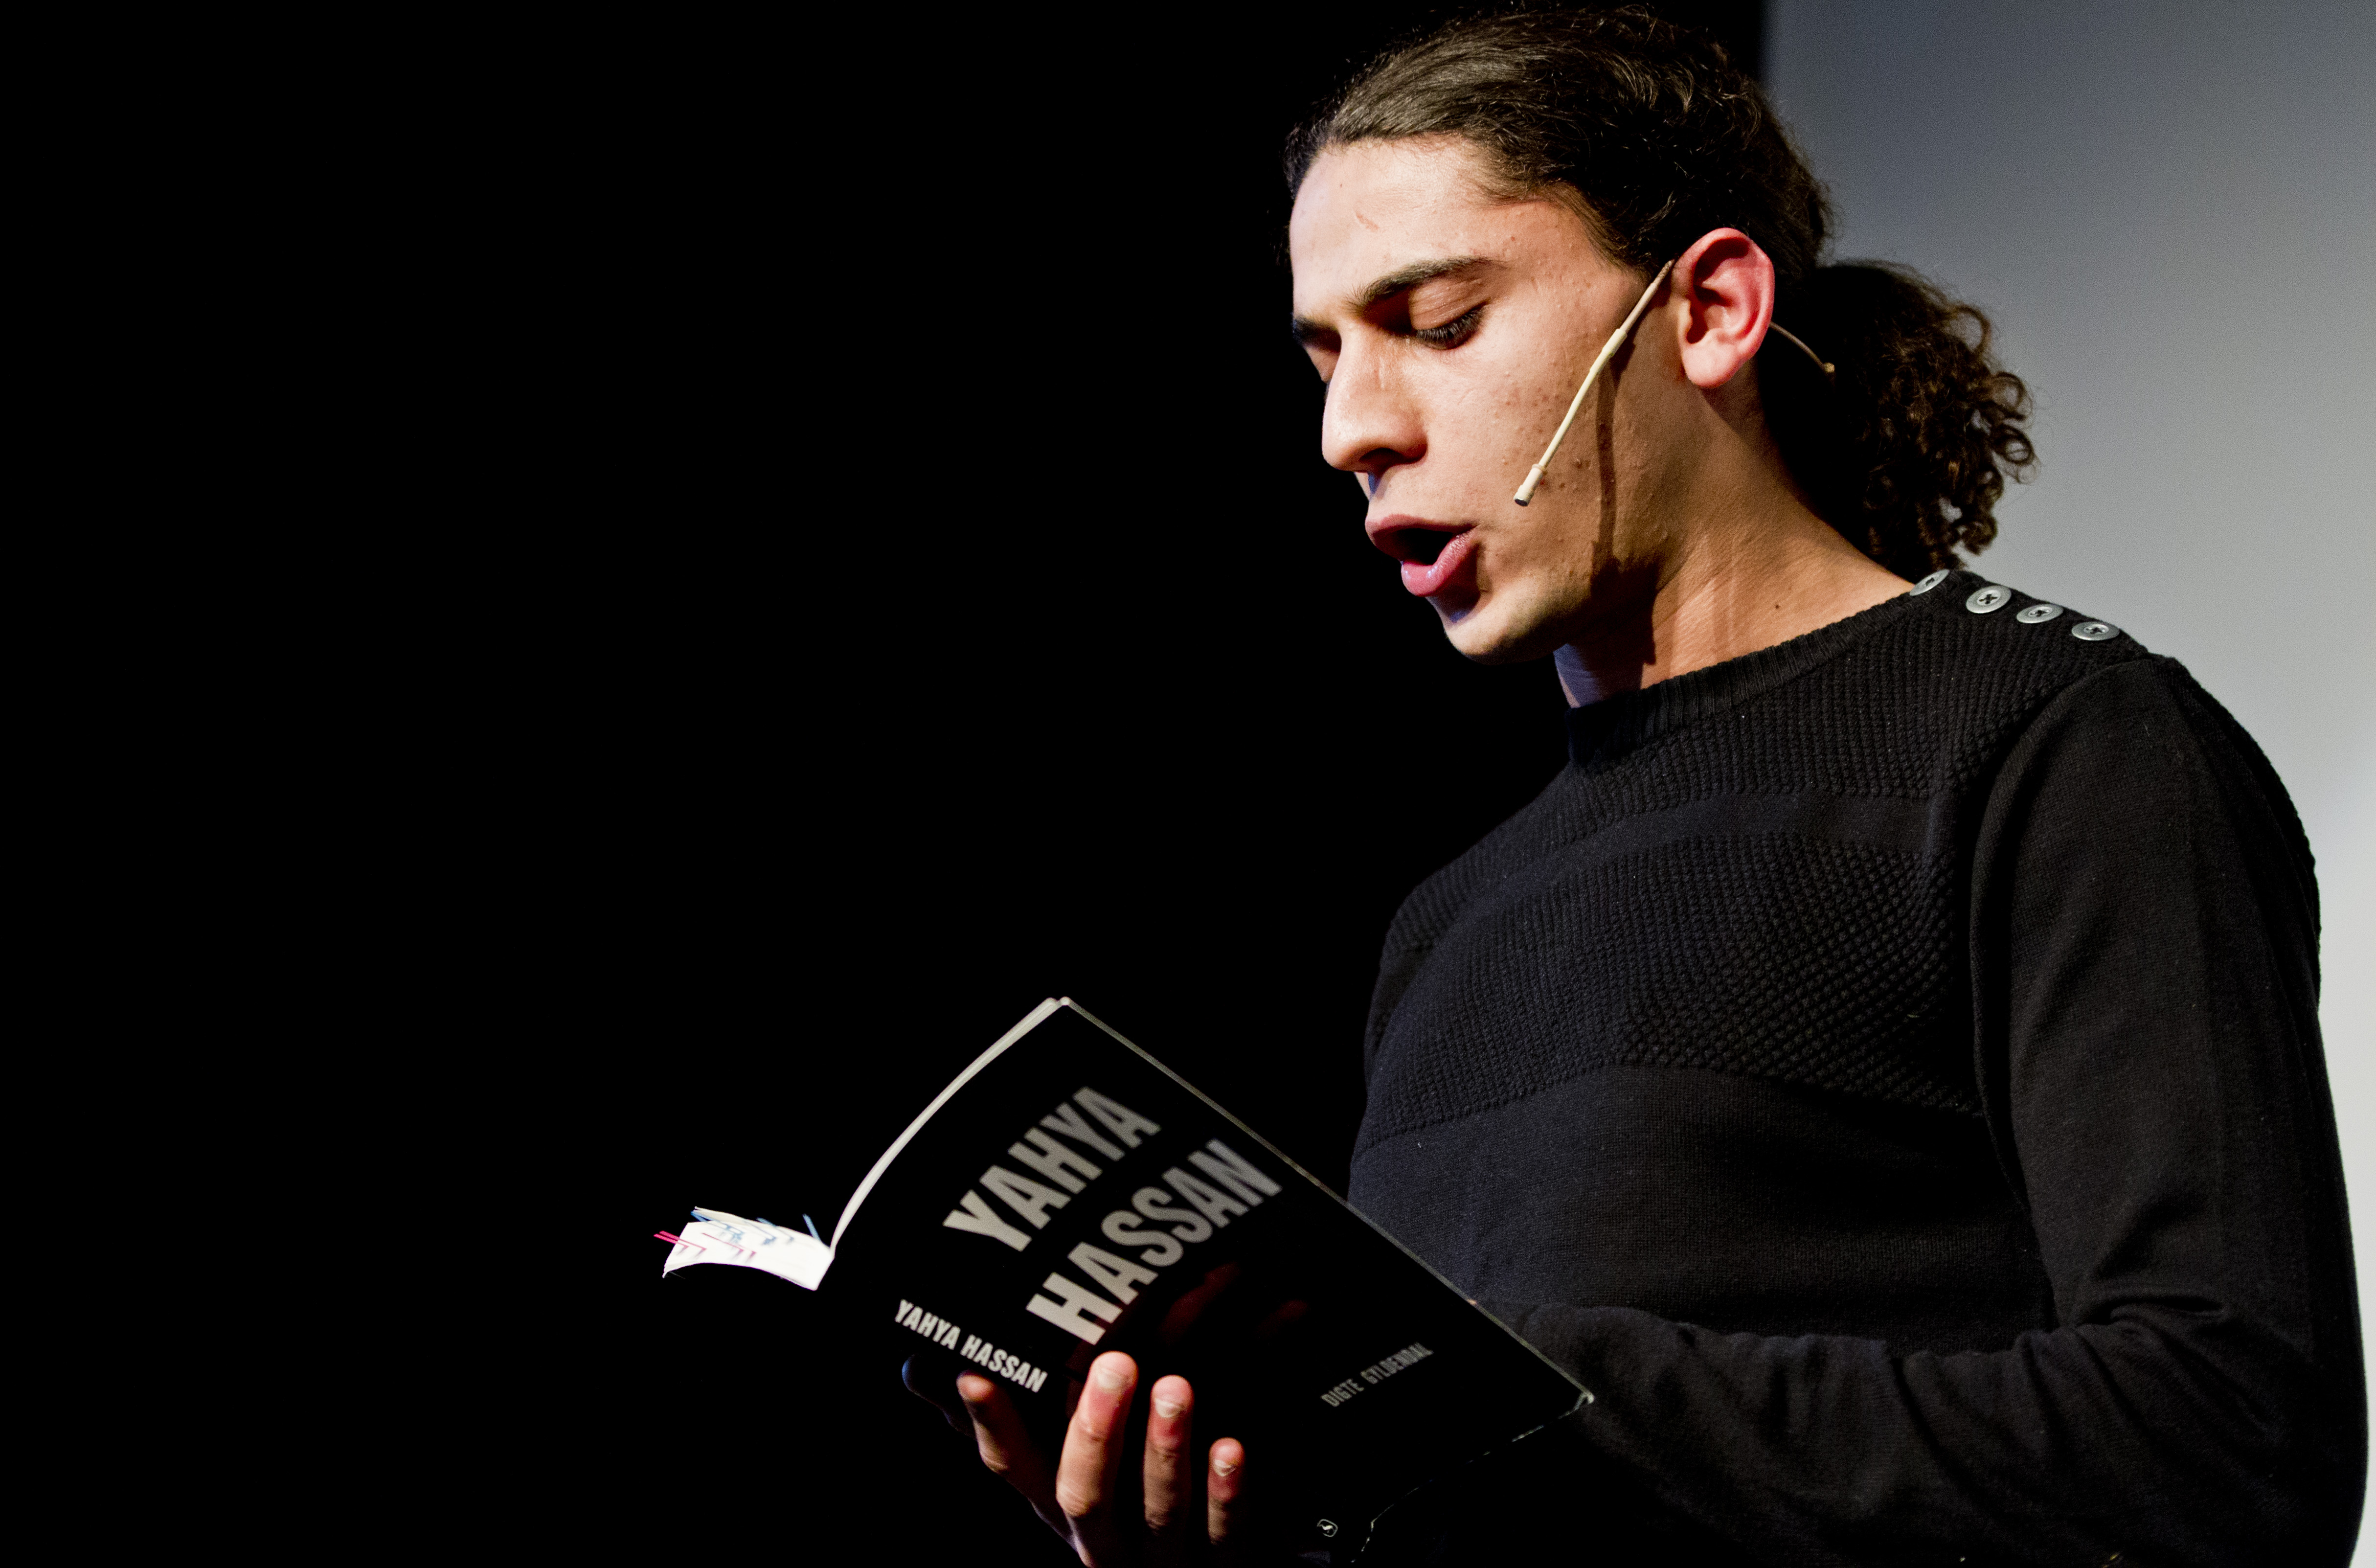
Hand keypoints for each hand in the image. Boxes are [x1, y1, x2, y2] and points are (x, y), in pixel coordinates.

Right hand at [910, 1350, 1250, 1562]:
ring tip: (1176, 1387)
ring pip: (1155, 1512)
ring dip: (1163, 1451)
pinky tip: (1231, 1448)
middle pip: (1084, 1496)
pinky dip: (1225, 1494)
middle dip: (1096, 1431)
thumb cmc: (1125, 1499)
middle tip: (1116, 1361)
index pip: (1012, 1468)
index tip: (975, 1373)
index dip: (992, 1425)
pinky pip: (1223, 1535)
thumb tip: (916, 1367)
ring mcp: (1162, 1562)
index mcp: (1057, 1507)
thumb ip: (1002, 1420)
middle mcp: (1101, 1541)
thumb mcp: (1062, 1465)